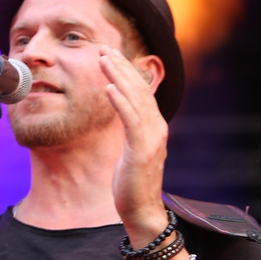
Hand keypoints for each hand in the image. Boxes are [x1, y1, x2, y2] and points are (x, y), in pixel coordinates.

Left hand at [100, 46, 169, 241]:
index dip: (126, 71)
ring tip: (103, 59)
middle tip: (104, 48)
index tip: (111, 54)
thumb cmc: (132, 184)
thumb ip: (131, 131)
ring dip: (118, 76)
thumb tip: (122, 115)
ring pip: (135, 99)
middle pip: (139, 89)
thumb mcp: (132, 151)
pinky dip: (120, 102)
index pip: (141, 92)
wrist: (142, 211)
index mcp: (154, 127)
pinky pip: (131, 121)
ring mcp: (152, 139)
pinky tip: (108, 88)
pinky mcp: (142, 150)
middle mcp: (157, 128)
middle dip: (121, 66)